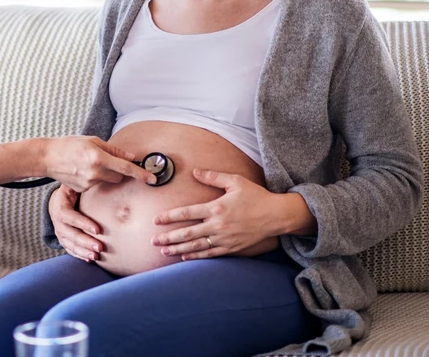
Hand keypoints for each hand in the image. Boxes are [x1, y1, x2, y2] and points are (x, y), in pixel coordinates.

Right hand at [44, 136, 155, 191]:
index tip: (153, 179)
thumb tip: (131, 156)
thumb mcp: (93, 140)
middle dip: (120, 171)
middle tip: (111, 161)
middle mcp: (95, 172)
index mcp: (98, 157)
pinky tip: (83, 170)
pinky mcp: (83, 190)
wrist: (48, 158)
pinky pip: (97, 184)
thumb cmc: (69, 145)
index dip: (141, 174)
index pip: (126, 168)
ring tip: (91, 163)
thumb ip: (113, 150)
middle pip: (119, 177)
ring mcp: (88, 183)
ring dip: (106, 174)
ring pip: (108, 181)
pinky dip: (95, 178)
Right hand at [49, 184, 104, 262]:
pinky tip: (90, 260)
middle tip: (100, 247)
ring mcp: (60, 234)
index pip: (71, 217)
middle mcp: (58, 223)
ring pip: (71, 245)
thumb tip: (101, 179)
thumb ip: (83, 185)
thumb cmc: (70, 192)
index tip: (98, 230)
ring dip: (84, 252)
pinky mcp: (64, 241)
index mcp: (60, 208)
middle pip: (71, 235)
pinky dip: (79, 256)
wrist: (58, 202)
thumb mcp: (73, 185)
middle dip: (86, 242)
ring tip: (97, 256)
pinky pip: (70, 250)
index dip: (83, 224)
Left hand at [152, 169, 280, 259]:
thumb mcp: (235, 181)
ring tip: (163, 251)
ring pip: (196, 246)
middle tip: (153, 240)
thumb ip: (213, 177)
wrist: (276, 216)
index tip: (156, 219)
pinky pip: (210, 254)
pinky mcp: (231, 248)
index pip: (187, 213)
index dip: (169, 216)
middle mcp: (218, 225)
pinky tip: (184, 256)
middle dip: (168, 237)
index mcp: (217, 208)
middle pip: (187, 233)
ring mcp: (224, 239)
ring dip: (178, 249)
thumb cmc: (256, 196)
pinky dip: (196, 256)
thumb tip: (195, 172)